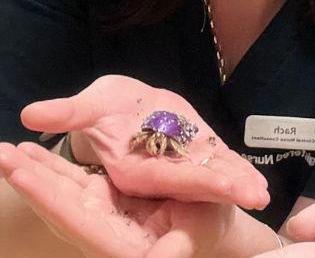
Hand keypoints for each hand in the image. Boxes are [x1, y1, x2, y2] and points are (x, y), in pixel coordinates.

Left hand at [0, 142, 235, 257]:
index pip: (74, 219)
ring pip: (58, 192)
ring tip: (7, 150)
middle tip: (2, 154)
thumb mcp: (193, 236)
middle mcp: (100, 229)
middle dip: (28, 179)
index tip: (21, 174)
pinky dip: (50, 167)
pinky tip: (29, 152)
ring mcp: (99, 213)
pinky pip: (71, 182)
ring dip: (32, 171)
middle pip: (57, 205)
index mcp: (117, 243)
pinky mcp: (102, 199)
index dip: (47, 197)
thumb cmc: (205, 231)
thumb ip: (172, 250)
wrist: (209, 227)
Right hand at [21, 75, 267, 209]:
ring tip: (263, 193)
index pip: (167, 179)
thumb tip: (31, 114)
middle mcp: (161, 176)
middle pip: (196, 183)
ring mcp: (182, 168)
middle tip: (257, 195)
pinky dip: (238, 172)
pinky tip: (260, 182)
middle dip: (227, 188)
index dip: (196, 182)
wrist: (128, 104)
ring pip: (212, 178)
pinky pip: (220, 165)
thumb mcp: (93, 102)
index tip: (227, 186)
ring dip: (239, 184)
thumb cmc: (108, 106)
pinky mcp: (197, 157)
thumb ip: (71, 112)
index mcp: (134, 170)